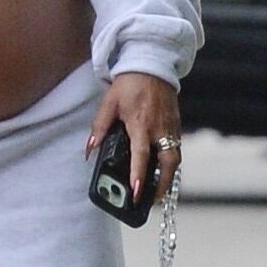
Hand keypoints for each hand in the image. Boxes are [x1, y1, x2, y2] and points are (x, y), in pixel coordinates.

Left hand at [86, 72, 181, 205]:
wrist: (152, 66)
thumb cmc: (129, 84)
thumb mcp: (109, 104)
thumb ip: (99, 128)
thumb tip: (90, 150)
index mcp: (141, 124)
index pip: (141, 155)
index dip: (139, 175)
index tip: (136, 192)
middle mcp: (159, 129)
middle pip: (168, 164)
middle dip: (162, 185)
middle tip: (151, 200)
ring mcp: (171, 128)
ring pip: (175, 159)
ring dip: (168, 177)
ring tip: (156, 191)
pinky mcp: (176, 126)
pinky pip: (176, 149)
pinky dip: (170, 164)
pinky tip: (161, 171)